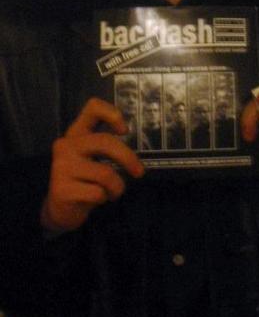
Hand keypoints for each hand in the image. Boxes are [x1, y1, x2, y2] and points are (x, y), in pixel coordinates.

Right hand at [40, 98, 144, 232]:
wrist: (60, 209)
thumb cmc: (84, 179)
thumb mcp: (92, 157)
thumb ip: (106, 145)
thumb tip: (132, 143)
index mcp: (76, 133)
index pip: (93, 107)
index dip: (113, 114)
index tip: (124, 131)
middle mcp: (66, 145)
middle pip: (106, 142)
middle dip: (128, 158)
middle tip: (139, 172)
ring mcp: (62, 167)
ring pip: (106, 173)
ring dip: (117, 187)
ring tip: (112, 191)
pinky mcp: (62, 189)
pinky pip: (98, 192)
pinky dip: (105, 198)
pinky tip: (97, 199)